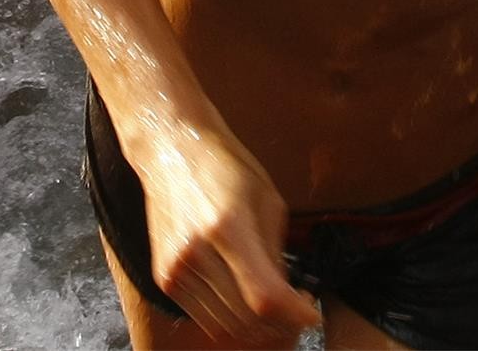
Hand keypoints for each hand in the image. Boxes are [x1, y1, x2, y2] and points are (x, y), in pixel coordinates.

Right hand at [135, 130, 319, 343]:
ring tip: (274, 308)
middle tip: (297, 309)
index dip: (295, 314)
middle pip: (247, 318)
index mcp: (227, 226)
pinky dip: (230, 319)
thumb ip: (277, 252)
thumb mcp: (267, 200)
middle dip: (281, 323)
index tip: (312, 313)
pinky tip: (244, 301)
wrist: (172, 150)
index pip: (265, 296)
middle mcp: (196, 252)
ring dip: (256, 327)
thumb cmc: (224, 167)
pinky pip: (205, 317)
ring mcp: (176, 268)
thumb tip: (288, 296)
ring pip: (226, 325)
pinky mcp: (164, 277)